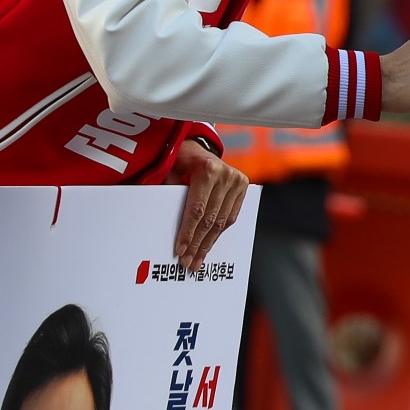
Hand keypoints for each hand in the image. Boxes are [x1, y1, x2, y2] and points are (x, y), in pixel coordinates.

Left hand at [169, 140, 248, 264]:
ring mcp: (237, 180)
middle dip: (197, 243)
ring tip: (197, 260)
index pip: (197, 209)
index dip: (188, 232)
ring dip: (208, 243)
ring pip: (222, 221)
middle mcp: (226, 175)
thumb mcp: (170, 172)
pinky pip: (231, 217)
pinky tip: (208, 246)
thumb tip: (166, 227)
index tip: (181, 250)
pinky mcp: (243, 187)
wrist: (197, 147)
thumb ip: (170, 195)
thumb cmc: (180, 160)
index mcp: (207, 170)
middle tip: (188, 262)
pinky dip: (218, 233)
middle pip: (210, 219)